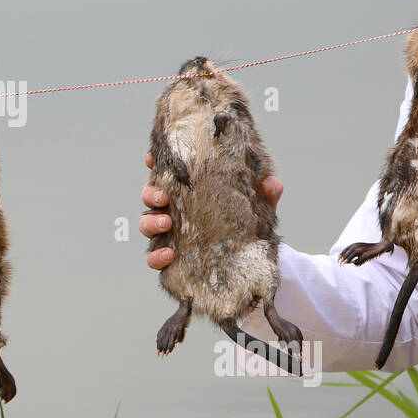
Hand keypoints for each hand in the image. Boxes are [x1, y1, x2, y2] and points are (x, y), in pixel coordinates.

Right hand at [139, 153, 282, 268]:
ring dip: (151, 222)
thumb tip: (271, 184)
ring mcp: (168, 234)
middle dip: (151, 193)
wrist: (251, 259)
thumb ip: (265, 193)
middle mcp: (173, 210)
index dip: (154, 163)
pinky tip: (169, 254)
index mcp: (189, 191)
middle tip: (163, 197)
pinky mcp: (170, 259)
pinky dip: (157, 256)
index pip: (166, 173)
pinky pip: (154, 258)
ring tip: (166, 224)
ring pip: (146, 224)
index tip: (151, 158)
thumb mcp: (258, 205)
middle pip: (150, 196)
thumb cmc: (248, 222)